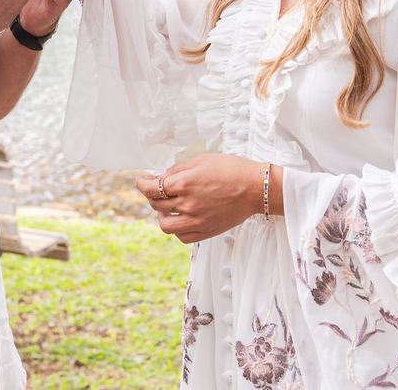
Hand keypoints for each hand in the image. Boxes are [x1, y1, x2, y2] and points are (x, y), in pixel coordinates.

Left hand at [136, 153, 275, 243]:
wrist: (255, 188)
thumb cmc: (231, 170)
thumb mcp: (201, 160)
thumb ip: (177, 169)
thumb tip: (159, 176)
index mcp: (184, 184)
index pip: (151, 188)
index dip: (142, 184)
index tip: (142, 181)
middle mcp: (187, 204)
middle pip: (156, 204)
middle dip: (152, 196)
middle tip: (157, 190)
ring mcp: (196, 220)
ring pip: (165, 225)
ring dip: (161, 215)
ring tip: (166, 208)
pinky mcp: (206, 231)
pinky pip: (181, 236)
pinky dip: (176, 229)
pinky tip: (180, 219)